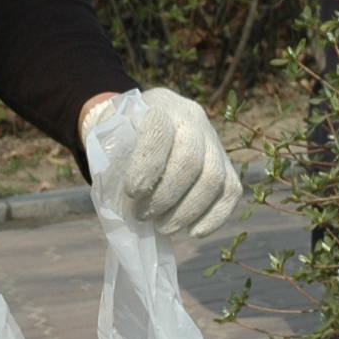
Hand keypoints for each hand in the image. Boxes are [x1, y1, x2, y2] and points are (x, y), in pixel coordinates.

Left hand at [83, 88, 244, 236]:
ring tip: (163, 228)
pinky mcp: (226, 162)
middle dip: (165, 197)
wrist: (143, 123)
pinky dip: (214, 217)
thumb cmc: (121, 137)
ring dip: (187, 211)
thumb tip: (125, 201)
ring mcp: (213, 141)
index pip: (159, 131)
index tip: (132, 192)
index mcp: (159, 106)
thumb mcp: (108, 137)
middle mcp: (192, 118)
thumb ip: (112, 160)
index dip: (147, 165)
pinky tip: (193, 232)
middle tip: (142, 216)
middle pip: (190, 161)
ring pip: (213, 179)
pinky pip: (231, 191)